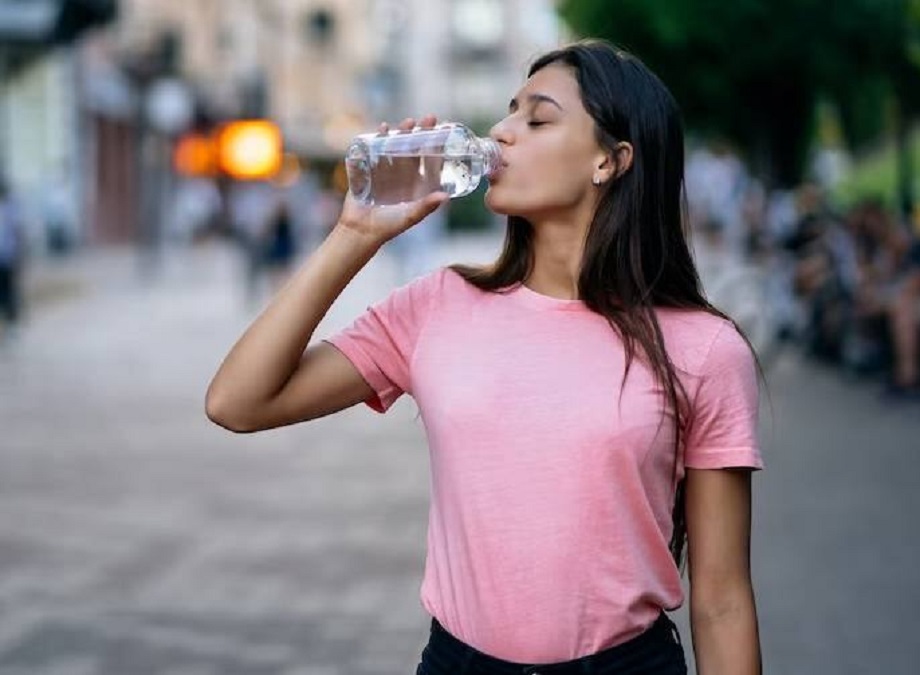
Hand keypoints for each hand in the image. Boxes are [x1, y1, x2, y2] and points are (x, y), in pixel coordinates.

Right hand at [336, 114, 448, 245]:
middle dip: (423, 133)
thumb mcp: (410, 216)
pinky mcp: (371, 168)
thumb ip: (426, 207)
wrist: (360, 230)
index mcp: (418, 185)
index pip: (431, 162)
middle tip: (430, 118)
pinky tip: (383, 127)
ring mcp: (388, 170)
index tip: (445, 132)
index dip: (439, 146)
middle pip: (416, 149)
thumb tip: (445, 197)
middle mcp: (405, 175)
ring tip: (408, 122)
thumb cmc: (389, 227)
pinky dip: (379, 137)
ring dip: (403, 132)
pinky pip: (377, 149)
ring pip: (398, 145)